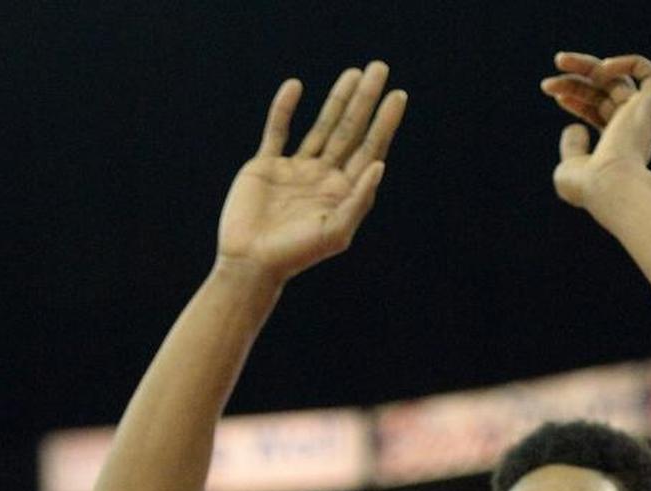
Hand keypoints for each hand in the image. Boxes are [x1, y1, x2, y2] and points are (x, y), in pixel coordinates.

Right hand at [216, 61, 405, 282]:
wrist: (252, 262)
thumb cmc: (296, 254)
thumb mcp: (335, 232)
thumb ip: (359, 200)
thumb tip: (379, 165)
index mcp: (342, 193)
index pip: (369, 149)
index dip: (384, 123)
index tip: (398, 95)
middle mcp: (322, 178)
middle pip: (350, 131)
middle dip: (365, 100)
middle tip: (380, 68)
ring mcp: (295, 170)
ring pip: (321, 126)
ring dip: (337, 99)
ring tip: (354, 72)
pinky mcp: (266, 166)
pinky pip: (277, 130)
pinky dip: (285, 108)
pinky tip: (296, 87)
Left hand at [540, 52, 650, 219]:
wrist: (609, 184)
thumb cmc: (588, 186)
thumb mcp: (568, 170)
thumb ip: (572, 148)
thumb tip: (576, 126)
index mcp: (617, 147)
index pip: (600, 112)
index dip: (577, 98)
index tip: (554, 94)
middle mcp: (633, 132)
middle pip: (605, 93)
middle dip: (575, 81)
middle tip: (546, 82)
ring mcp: (642, 119)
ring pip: (620, 79)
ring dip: (587, 66)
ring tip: (559, 61)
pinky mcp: (649, 108)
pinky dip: (630, 63)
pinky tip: (603, 68)